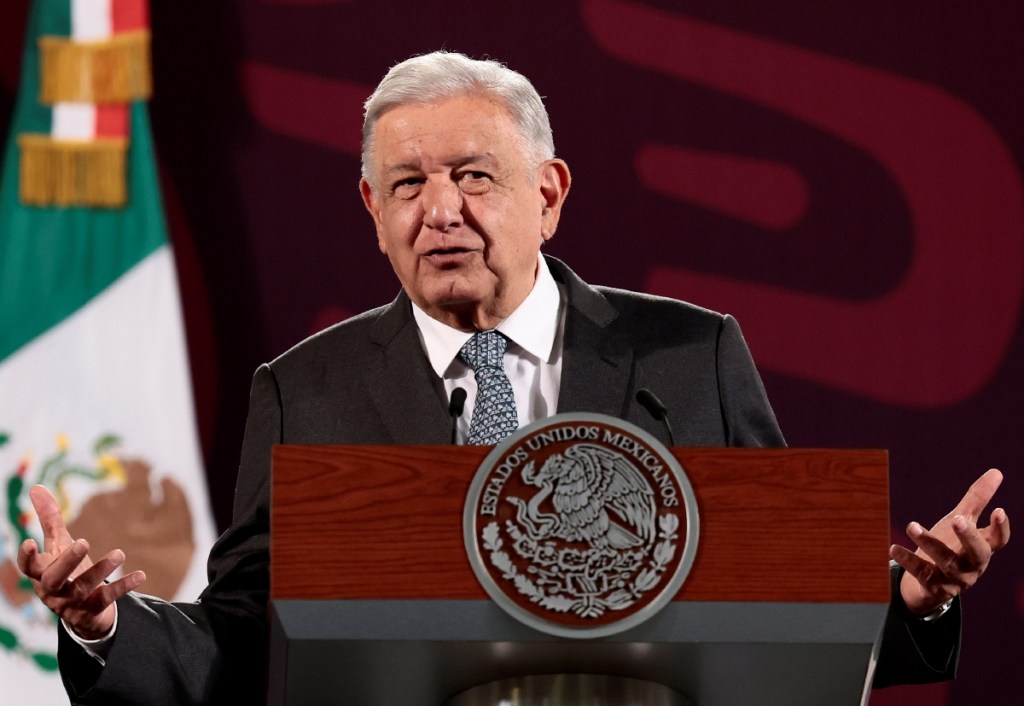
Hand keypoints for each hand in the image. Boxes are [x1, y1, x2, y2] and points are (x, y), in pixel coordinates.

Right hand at [16, 485, 145, 639]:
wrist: (81, 611)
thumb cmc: (66, 570)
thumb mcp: (58, 544)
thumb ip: (49, 519)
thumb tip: (36, 487)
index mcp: (41, 574)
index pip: (28, 567)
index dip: (26, 557)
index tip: (29, 541)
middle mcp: (52, 591)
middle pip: (54, 579)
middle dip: (67, 561)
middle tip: (83, 542)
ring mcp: (71, 603)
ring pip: (82, 588)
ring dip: (100, 571)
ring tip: (119, 553)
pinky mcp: (92, 611)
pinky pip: (107, 599)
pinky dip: (123, 586)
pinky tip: (140, 574)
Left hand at [890, 468, 1009, 615]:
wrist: (930, 585)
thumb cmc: (952, 547)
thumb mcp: (962, 522)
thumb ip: (977, 500)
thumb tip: (996, 472)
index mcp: (981, 548)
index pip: (998, 540)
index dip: (1002, 527)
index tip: (999, 510)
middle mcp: (972, 565)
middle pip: (977, 552)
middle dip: (968, 536)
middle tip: (957, 519)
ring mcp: (954, 578)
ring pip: (946, 561)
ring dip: (930, 543)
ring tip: (912, 526)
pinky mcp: (933, 587)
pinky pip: (921, 573)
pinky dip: (908, 560)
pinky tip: (893, 547)